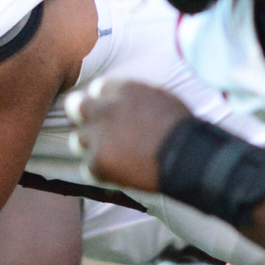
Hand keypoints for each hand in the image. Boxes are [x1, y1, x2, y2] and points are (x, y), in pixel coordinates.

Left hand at [66, 79, 194, 191]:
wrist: (189, 157)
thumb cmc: (182, 128)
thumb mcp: (159, 98)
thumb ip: (134, 97)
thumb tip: (124, 101)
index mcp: (121, 89)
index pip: (96, 89)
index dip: (102, 102)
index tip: (109, 111)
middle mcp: (104, 109)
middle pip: (75, 108)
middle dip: (82, 117)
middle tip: (96, 131)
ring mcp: (98, 136)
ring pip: (78, 140)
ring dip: (91, 148)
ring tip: (112, 157)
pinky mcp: (98, 161)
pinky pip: (88, 167)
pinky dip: (101, 172)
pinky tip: (119, 175)